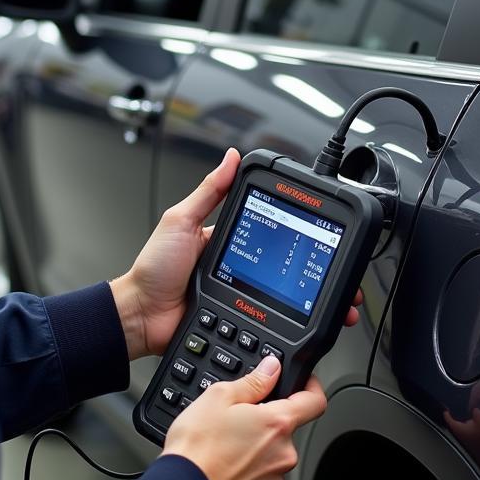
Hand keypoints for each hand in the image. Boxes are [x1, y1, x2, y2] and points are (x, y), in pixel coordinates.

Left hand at [110, 148, 364, 360]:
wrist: (141, 316)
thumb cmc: (153, 269)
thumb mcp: (181, 220)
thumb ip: (208, 191)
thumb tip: (230, 157)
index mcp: (228, 240)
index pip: (270, 229)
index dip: (296, 230)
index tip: (320, 229)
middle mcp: (239, 267)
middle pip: (285, 267)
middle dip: (315, 273)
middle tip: (338, 275)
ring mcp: (240, 295)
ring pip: (285, 298)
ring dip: (310, 299)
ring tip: (334, 301)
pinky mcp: (238, 320)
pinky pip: (268, 321)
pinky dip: (288, 323)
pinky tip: (304, 322)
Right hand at [162, 354, 326, 479]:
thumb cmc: (197, 448)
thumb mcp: (219, 397)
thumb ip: (253, 381)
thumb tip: (271, 368)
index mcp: (277, 424)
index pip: (314, 402)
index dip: (311, 388)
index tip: (304, 384)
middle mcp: (283, 454)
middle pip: (285, 430)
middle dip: (266, 423)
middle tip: (237, 420)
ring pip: (272, 456)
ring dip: (256, 449)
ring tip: (225, 447)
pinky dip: (248, 473)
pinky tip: (225, 467)